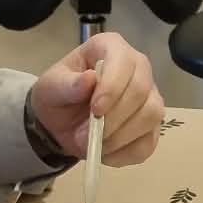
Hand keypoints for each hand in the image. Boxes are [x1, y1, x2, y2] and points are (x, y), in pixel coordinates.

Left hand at [28, 31, 164, 165]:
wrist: (62, 120)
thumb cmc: (58, 94)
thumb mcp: (50, 88)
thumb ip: (66, 84)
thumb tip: (88, 80)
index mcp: (111, 47)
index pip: (123, 62)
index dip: (113, 87)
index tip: (95, 110)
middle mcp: (138, 68)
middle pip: (141, 91)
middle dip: (113, 119)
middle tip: (85, 136)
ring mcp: (149, 97)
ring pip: (150, 116)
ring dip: (119, 138)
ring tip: (92, 145)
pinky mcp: (151, 127)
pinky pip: (148, 143)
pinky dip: (124, 154)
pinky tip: (104, 153)